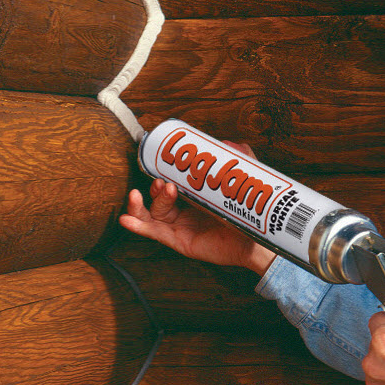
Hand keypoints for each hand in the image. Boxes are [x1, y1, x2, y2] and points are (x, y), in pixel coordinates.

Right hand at [119, 141, 276, 275]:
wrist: (257, 240)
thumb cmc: (250, 215)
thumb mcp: (244, 180)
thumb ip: (238, 157)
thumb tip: (226, 142)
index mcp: (195, 199)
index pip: (171, 184)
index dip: (163, 175)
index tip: (162, 164)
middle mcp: (185, 213)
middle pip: (157, 199)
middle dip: (154, 188)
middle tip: (162, 182)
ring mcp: (181, 228)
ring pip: (152, 215)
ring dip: (143, 204)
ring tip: (145, 194)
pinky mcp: (180, 242)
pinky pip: (155, 234)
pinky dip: (138, 226)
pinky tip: (126, 219)